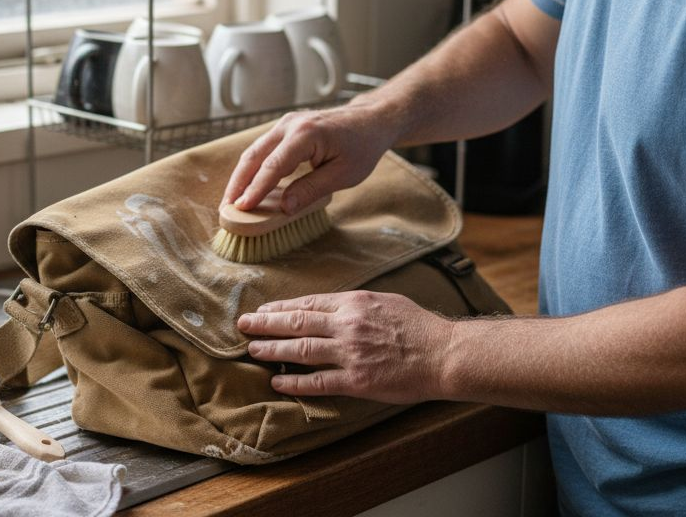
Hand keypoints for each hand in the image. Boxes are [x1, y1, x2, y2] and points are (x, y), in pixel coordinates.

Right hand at [222, 102, 397, 212]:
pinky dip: (253, 168)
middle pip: (254, 156)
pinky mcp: (286, 129)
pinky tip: (248, 186)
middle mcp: (290, 125)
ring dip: (242, 176)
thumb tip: (284, 207)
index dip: (256, 189)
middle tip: (226, 209)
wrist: (371, 121)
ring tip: (232, 201)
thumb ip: (312, 189)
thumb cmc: (362, 147)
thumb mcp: (343, 174)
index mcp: (306, 134)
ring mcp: (286, 124)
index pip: (273, 166)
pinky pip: (263, 150)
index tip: (241, 208)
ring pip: (254, 152)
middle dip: (238, 183)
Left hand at [236, 291, 452, 403]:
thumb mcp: (384, 301)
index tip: (263, 311)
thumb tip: (331, 307)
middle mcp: (347, 325)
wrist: (442, 353)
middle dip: (266, 324)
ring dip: (272, 350)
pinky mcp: (356, 380)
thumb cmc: (418, 326)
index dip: (281, 308)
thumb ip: (355, 305)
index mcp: (354, 303)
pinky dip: (294, 383)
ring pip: (300, 350)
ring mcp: (350, 353)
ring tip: (253, 350)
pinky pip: (317, 382)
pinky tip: (277, 383)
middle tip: (243, 325)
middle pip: (296, 323)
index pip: (308, 303)